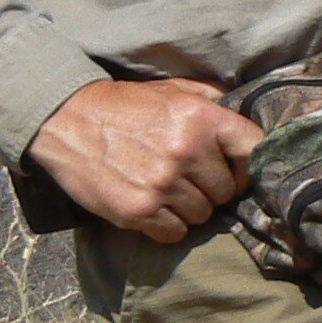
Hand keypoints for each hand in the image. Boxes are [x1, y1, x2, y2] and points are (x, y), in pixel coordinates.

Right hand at [31, 78, 264, 242]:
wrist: (67, 119)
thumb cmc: (127, 105)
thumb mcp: (174, 89)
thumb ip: (214, 99)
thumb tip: (246, 111)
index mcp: (203, 118)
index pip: (254, 149)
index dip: (248, 164)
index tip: (235, 168)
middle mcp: (187, 151)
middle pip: (227, 190)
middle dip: (213, 187)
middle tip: (191, 180)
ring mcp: (162, 183)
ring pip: (203, 214)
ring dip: (190, 207)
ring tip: (169, 191)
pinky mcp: (138, 209)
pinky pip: (175, 233)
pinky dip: (168, 225)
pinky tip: (154, 208)